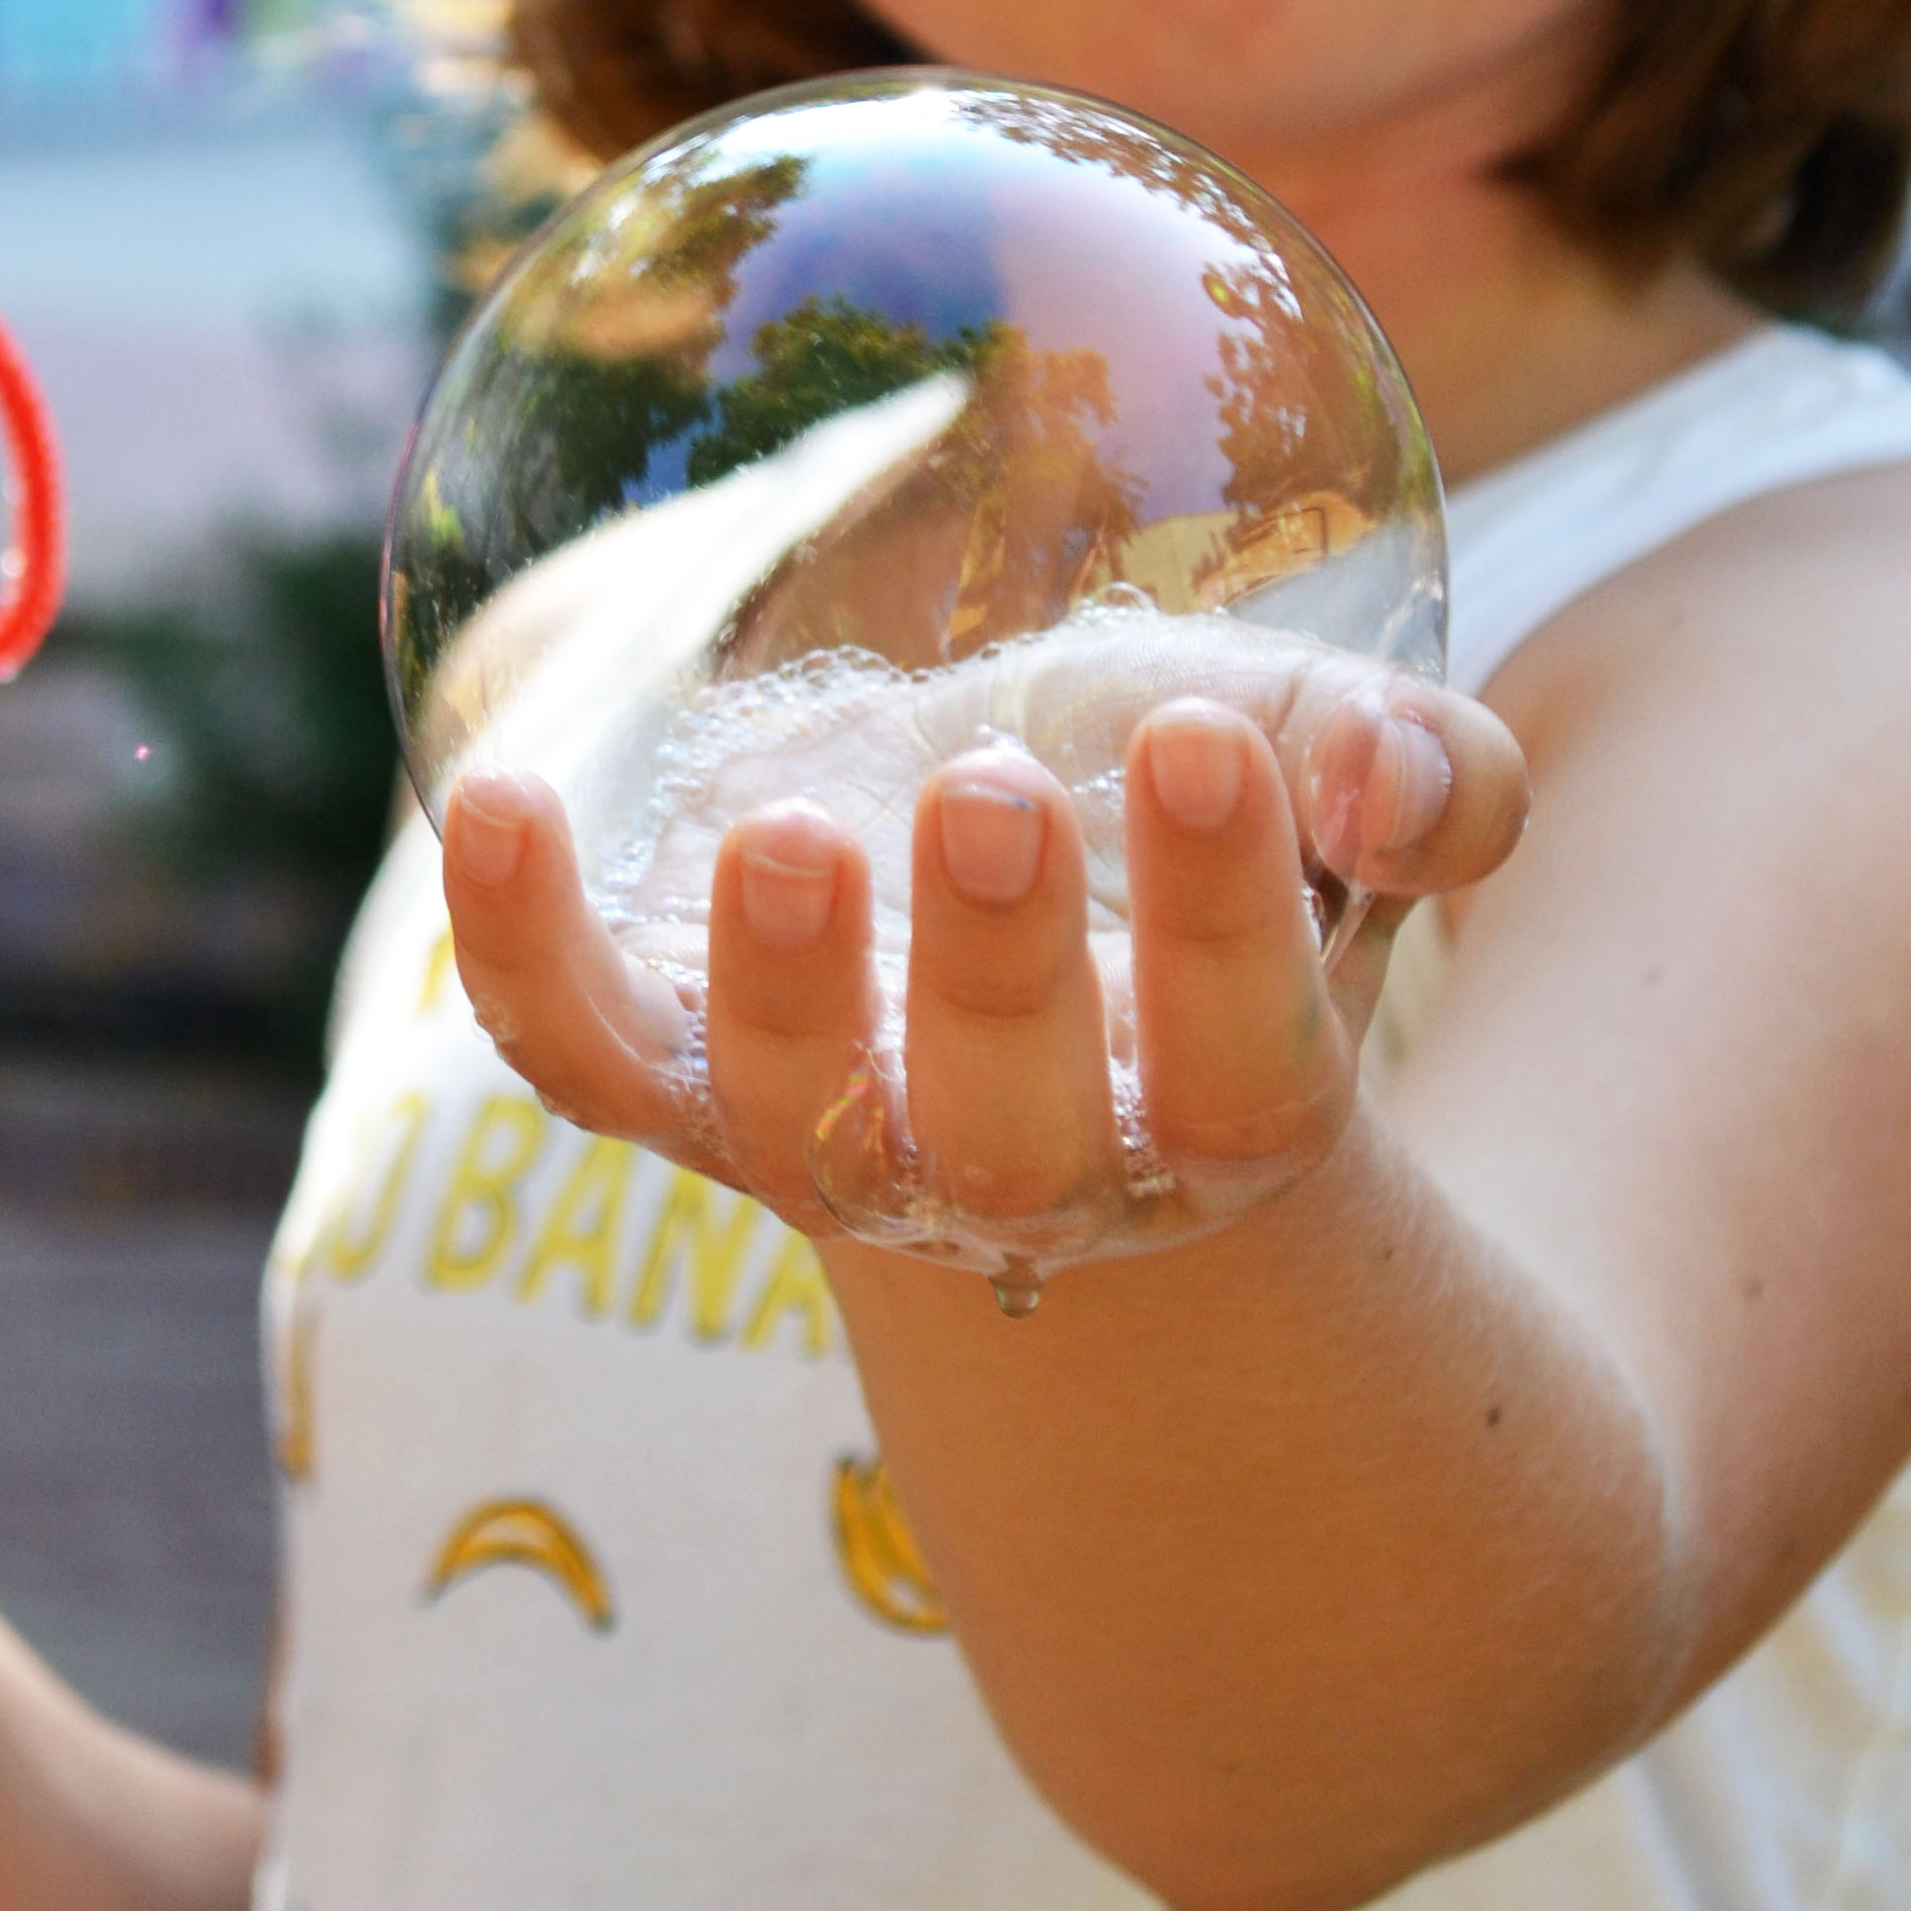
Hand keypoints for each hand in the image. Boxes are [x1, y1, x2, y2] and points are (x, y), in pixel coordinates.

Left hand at [441, 634, 1527, 1266]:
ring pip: (779, 1115)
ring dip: (777, 988)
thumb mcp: (1316, 778)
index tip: (1206, 742)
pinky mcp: (662, 1077)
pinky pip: (571, 1052)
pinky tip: (496, 801)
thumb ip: (1414, 776)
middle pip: (1006, 1134)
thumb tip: (1397, 776)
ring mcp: (820, 1138)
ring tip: (783, 834)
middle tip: (989, 790)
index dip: (1224, 921)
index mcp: (1218, 1112)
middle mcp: (1018, 1167)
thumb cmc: (1170, 828)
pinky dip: (516, 950)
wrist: (989, 907)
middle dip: (997, 971)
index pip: (1241, 1062)